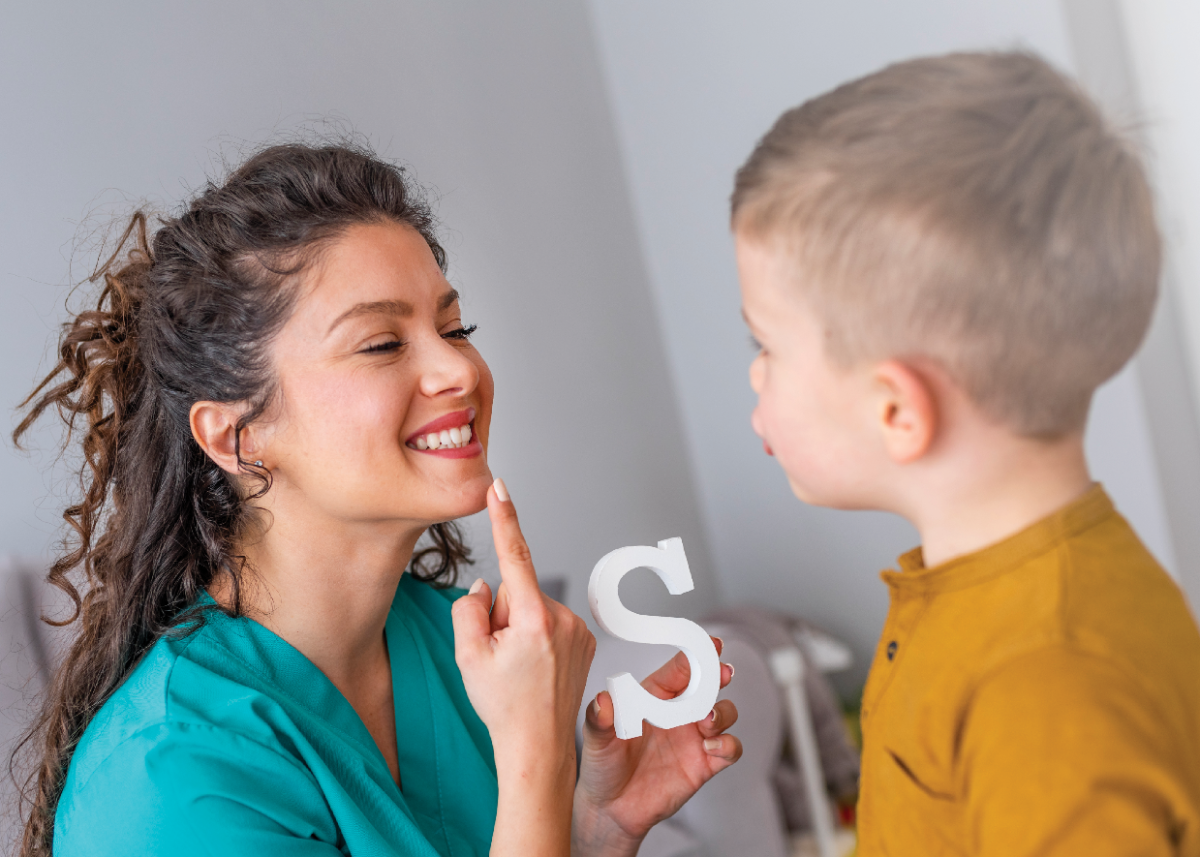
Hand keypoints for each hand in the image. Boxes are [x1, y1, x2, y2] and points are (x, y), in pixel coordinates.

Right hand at [451, 478, 595, 856]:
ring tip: (518, 669)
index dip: (504, 518)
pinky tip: (534, 669)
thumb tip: (488, 585)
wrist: (537, 747)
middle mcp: (562, 618)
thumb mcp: (467, 655)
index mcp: (533, 618)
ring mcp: (579, 629)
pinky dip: (536, 637)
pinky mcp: (586, 640)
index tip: (498, 486)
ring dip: (519, 628)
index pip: (515, 555)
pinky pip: (549, 623)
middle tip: (499, 658)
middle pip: (517, 591)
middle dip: (502, 613)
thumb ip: (469, 608)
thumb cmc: (502, 705)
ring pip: (533, 608)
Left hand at [572, 641, 740, 855]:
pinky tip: (711, 748)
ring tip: (707, 720)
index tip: (710, 644)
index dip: (697, 653)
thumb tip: (602, 700)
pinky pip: (730, 749)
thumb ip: (599, 719)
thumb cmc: (603, 765)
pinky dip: (728, 745)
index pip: (681, 668)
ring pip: (725, 713)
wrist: (611, 809)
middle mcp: (679, 712)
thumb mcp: (596, 740)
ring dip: (723, 712)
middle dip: (719, 675)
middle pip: (709, 685)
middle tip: (722, 673)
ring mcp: (694, 737)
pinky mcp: (704, 764)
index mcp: (655, 695)